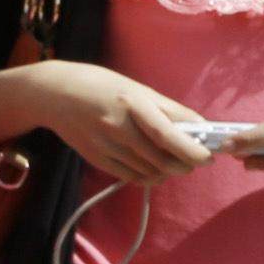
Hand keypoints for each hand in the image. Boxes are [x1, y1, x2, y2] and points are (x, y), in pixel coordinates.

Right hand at [33, 62, 214, 185]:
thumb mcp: (137, 89)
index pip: (167, 135)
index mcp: (132, 104)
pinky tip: (153, 167)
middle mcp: (118, 127)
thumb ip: (168, 109)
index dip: (191, 150)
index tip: (207, 156)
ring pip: (149, 172)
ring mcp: (106, 146)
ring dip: (168, 171)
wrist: (55, 94)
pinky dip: (149, 176)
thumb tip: (200, 127)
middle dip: (185, 164)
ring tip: (174, 161)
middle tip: (195, 160)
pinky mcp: (97, 159)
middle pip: (161, 159)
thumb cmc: (102, 86)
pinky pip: (131, 177)